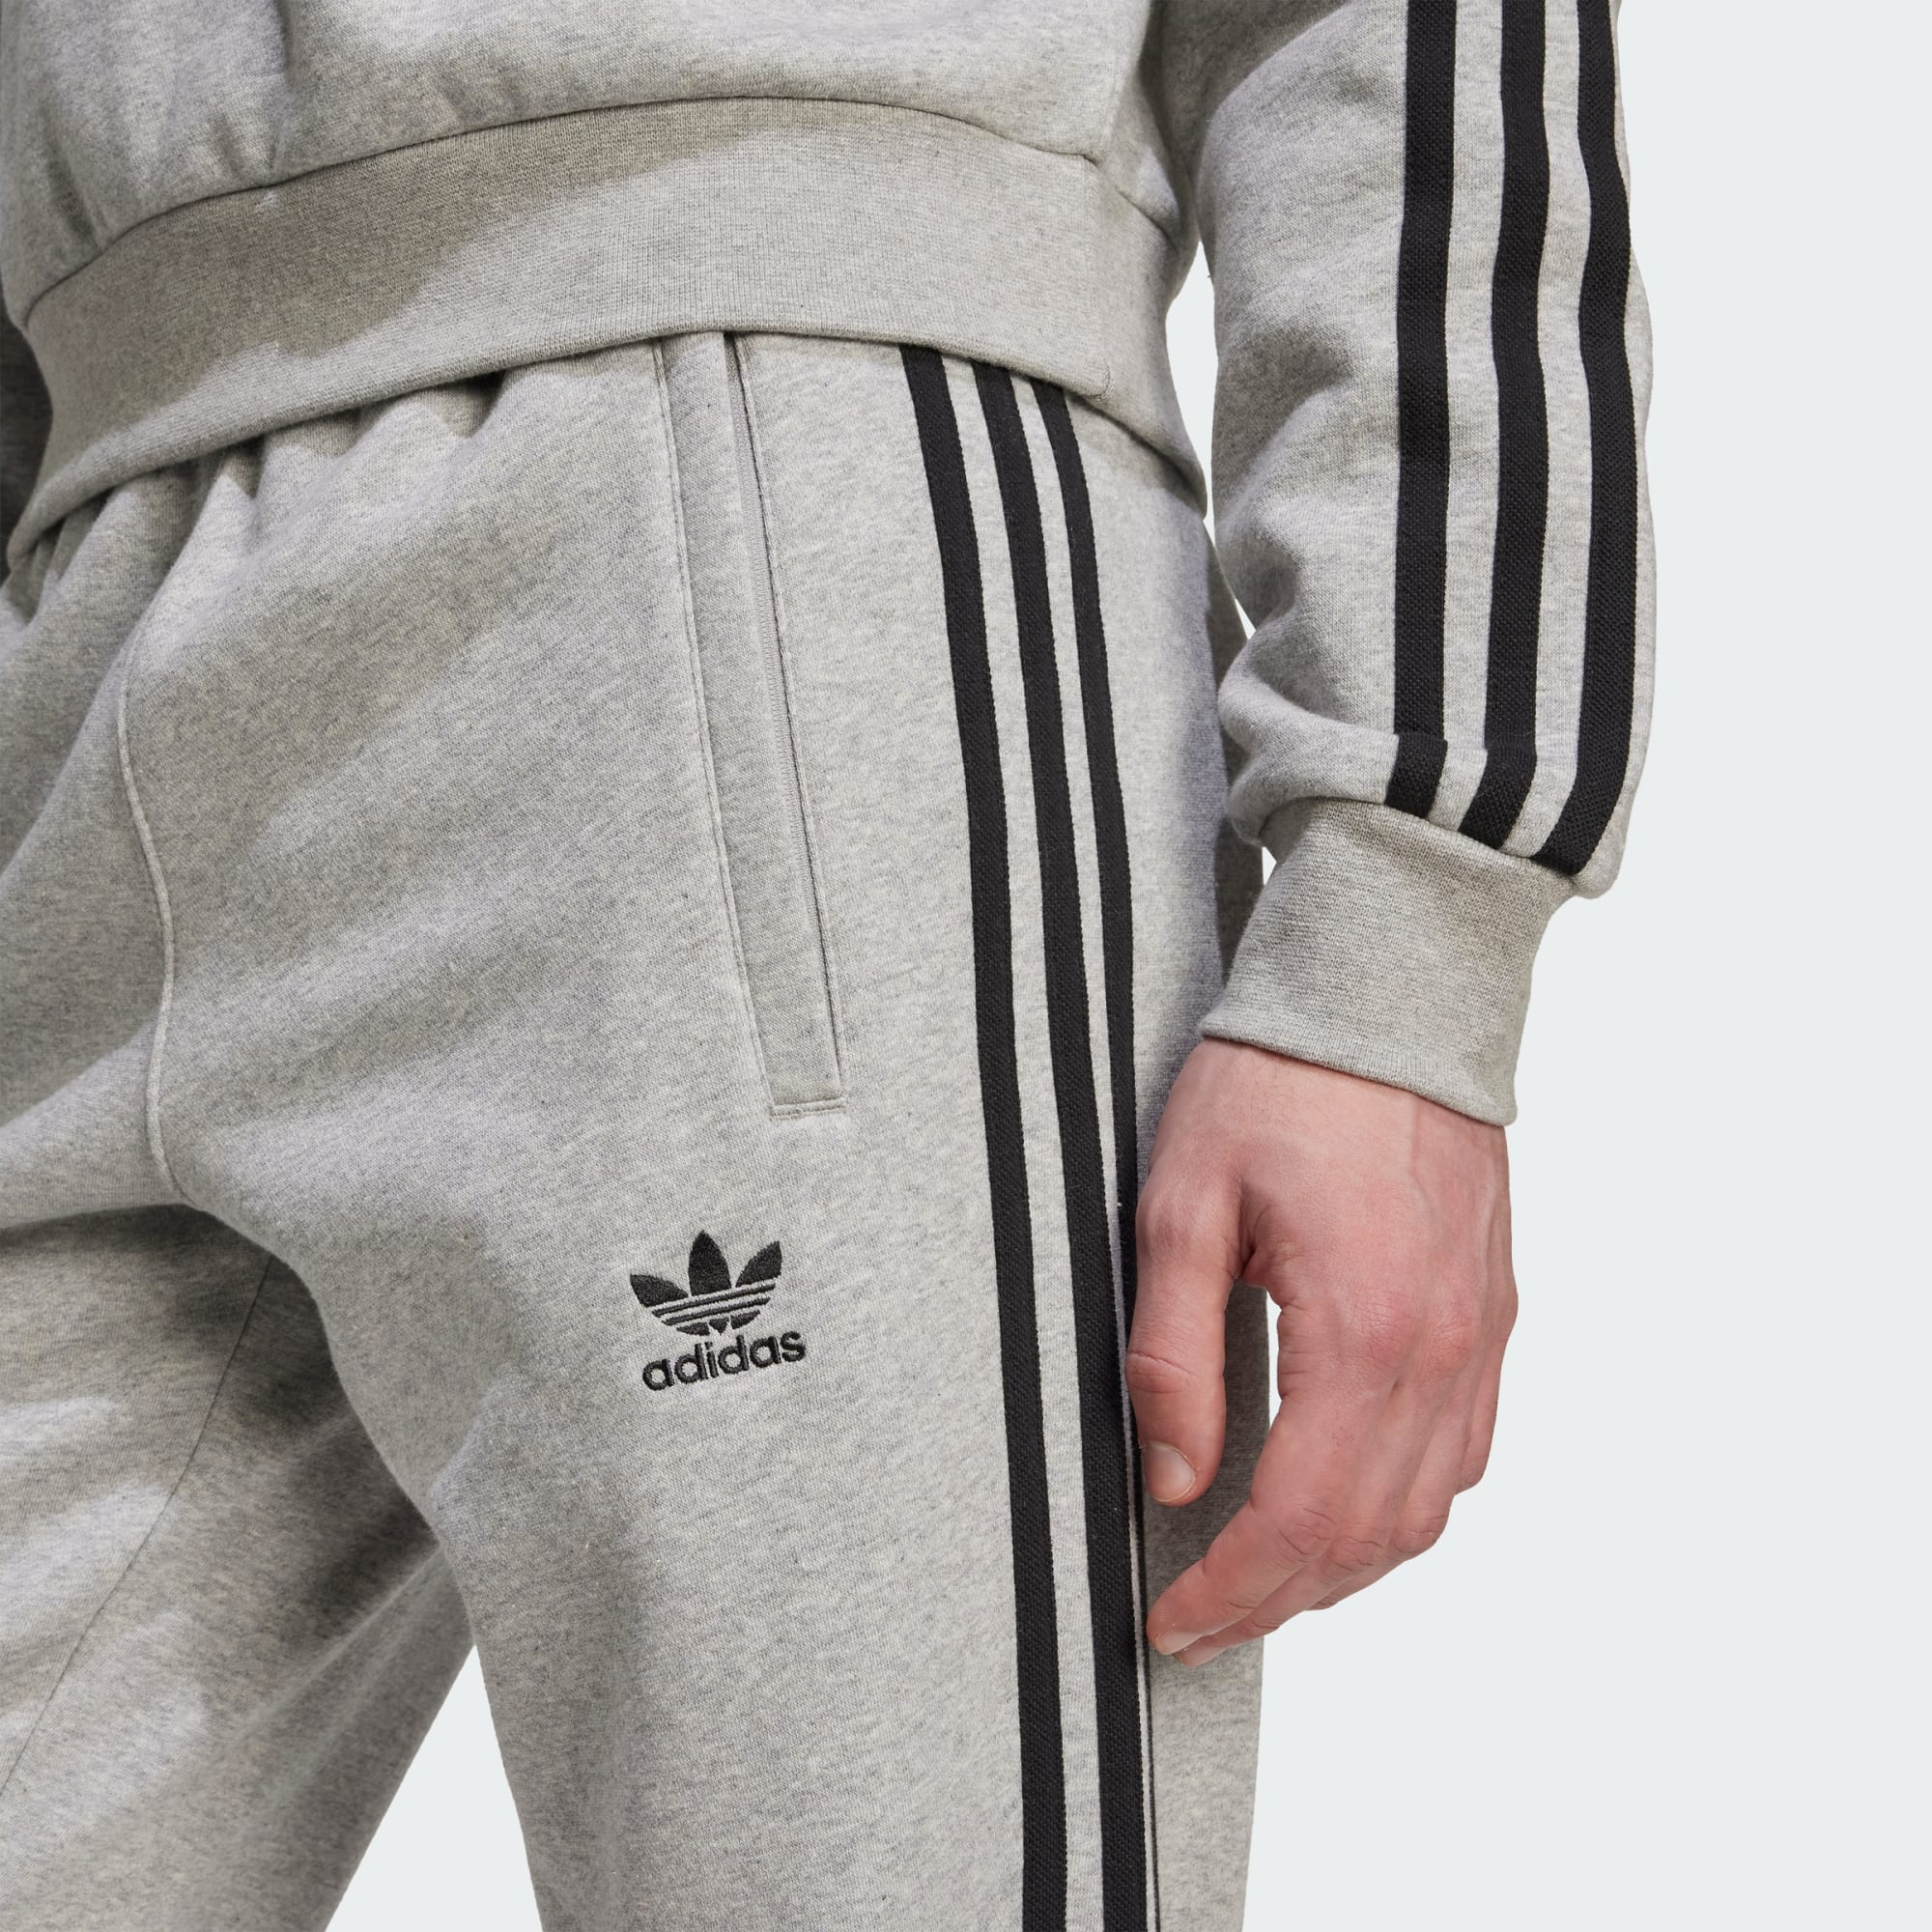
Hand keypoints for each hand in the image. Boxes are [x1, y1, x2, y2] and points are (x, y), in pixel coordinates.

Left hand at [1127, 1041, 1515, 1663]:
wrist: (1387, 994)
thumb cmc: (1278, 1082)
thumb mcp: (1182, 1206)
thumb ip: (1174, 1352)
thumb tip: (1176, 1476)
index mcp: (1362, 1329)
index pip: (1298, 1516)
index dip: (1230, 1588)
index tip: (1172, 1619)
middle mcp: (1441, 1351)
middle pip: (1367, 1536)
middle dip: (1277, 1599)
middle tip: (1200, 1620)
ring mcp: (1480, 1336)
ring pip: (1426, 1511)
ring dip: (1343, 1568)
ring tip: (1261, 1580)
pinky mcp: (1492, 1314)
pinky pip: (1464, 1453)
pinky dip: (1402, 1509)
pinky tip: (1345, 1507)